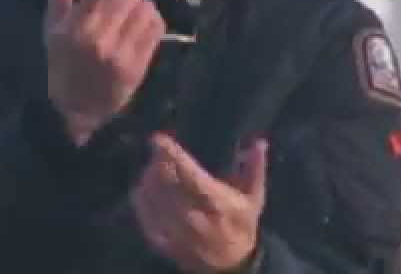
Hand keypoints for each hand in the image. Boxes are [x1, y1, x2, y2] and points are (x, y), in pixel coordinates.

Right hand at [44, 0, 163, 144]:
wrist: (77, 108)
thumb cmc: (62, 63)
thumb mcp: (52, 28)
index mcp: (76, 23)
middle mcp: (99, 35)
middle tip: (117, 10)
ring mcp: (121, 50)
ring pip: (146, 8)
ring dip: (141, 10)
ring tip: (128, 24)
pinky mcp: (139, 63)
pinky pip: (156, 28)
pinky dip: (151, 25)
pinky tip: (138, 34)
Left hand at [132, 134, 267, 272]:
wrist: (233, 264)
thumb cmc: (241, 222)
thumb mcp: (254, 197)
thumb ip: (254, 168)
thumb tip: (259, 141)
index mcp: (221, 205)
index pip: (193, 176)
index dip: (174, 156)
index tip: (159, 139)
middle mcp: (199, 220)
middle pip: (168, 186)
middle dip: (157, 165)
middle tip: (156, 152)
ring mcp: (181, 235)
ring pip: (154, 201)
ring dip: (148, 180)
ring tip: (150, 168)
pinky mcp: (167, 245)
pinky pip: (146, 219)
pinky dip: (141, 202)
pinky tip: (142, 190)